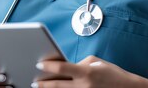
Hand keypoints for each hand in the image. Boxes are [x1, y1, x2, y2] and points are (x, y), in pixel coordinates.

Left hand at [31, 56, 147, 87]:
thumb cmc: (112, 73)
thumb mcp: (96, 62)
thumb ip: (79, 64)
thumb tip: (64, 66)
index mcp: (86, 72)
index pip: (62, 67)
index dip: (48, 66)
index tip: (39, 64)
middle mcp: (84, 85)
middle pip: (58, 84)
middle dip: (44, 83)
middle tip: (34, 81)